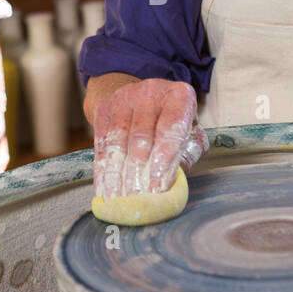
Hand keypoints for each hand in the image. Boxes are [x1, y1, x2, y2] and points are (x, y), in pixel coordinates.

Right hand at [91, 78, 207, 198]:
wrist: (140, 99)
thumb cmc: (172, 123)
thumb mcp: (191, 133)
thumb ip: (188, 155)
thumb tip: (175, 182)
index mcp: (179, 96)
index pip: (171, 129)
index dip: (164, 160)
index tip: (159, 188)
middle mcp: (150, 92)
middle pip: (141, 137)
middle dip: (138, 172)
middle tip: (137, 199)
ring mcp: (124, 98)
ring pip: (118, 141)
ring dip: (117, 174)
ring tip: (119, 199)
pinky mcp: (104, 109)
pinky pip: (101, 143)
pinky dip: (102, 169)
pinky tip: (104, 189)